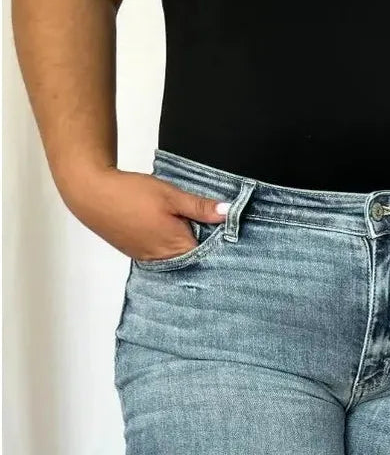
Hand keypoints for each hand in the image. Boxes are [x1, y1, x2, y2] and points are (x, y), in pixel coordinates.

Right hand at [60, 165, 227, 260]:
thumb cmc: (131, 193)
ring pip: (179, 258)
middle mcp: (166, 261)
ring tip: (196, 233)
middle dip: (207, 248)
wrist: (92, 195)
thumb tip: (229, 213)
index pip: (211, 255)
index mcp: (179, 248)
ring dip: (188, 248)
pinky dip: (172, 248)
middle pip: (195, 259)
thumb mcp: (171, 195)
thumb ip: (200, 207)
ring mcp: (151, 260)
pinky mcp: (140, 255)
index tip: (232, 236)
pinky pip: (164, 256)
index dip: (222, 246)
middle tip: (218, 234)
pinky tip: (174, 235)